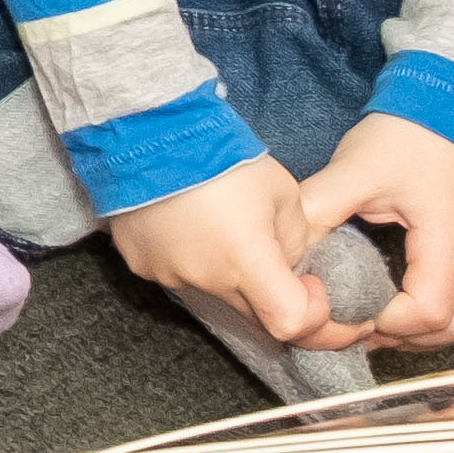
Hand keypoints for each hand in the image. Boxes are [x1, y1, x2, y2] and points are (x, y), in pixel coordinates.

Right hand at [104, 148, 346, 358]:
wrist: (146, 130)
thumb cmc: (219, 153)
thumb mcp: (284, 191)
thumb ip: (294, 240)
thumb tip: (288, 263)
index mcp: (245, 259)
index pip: (290, 322)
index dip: (313, 314)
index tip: (311, 284)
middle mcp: (205, 277)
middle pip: (253, 314)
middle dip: (273, 295)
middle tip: (271, 253)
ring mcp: (167, 273)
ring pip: (215, 291)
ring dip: (228, 272)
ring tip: (219, 224)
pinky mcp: (140, 263)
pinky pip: (178, 274)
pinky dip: (191, 258)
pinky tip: (187, 224)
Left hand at [293, 112, 453, 349]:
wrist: (447, 109)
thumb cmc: (404, 137)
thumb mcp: (354, 169)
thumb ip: (320, 208)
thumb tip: (285, 247)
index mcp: (447, 238)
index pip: (432, 312)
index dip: (391, 324)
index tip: (354, 312)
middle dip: (409, 337)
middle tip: (362, 325)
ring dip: (422, 330)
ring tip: (374, 316)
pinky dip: (431, 311)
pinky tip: (393, 299)